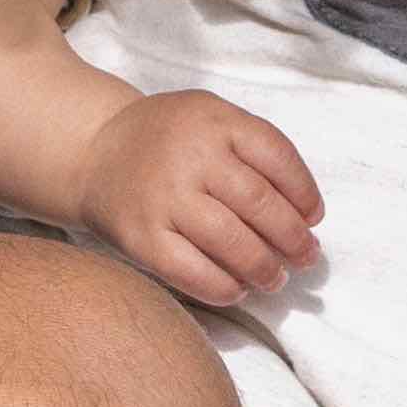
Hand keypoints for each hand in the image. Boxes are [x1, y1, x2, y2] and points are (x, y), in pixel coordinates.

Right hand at [72, 88, 319, 310]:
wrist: (93, 150)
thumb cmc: (168, 139)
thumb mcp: (212, 117)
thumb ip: (254, 149)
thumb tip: (304, 211)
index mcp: (216, 121)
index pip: (278, 157)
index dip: (304, 192)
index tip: (314, 218)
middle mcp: (192, 158)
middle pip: (260, 203)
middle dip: (293, 238)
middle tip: (307, 257)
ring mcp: (165, 199)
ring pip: (231, 240)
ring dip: (263, 267)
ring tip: (277, 279)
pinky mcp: (141, 237)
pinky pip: (191, 271)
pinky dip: (221, 287)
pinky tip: (237, 290)